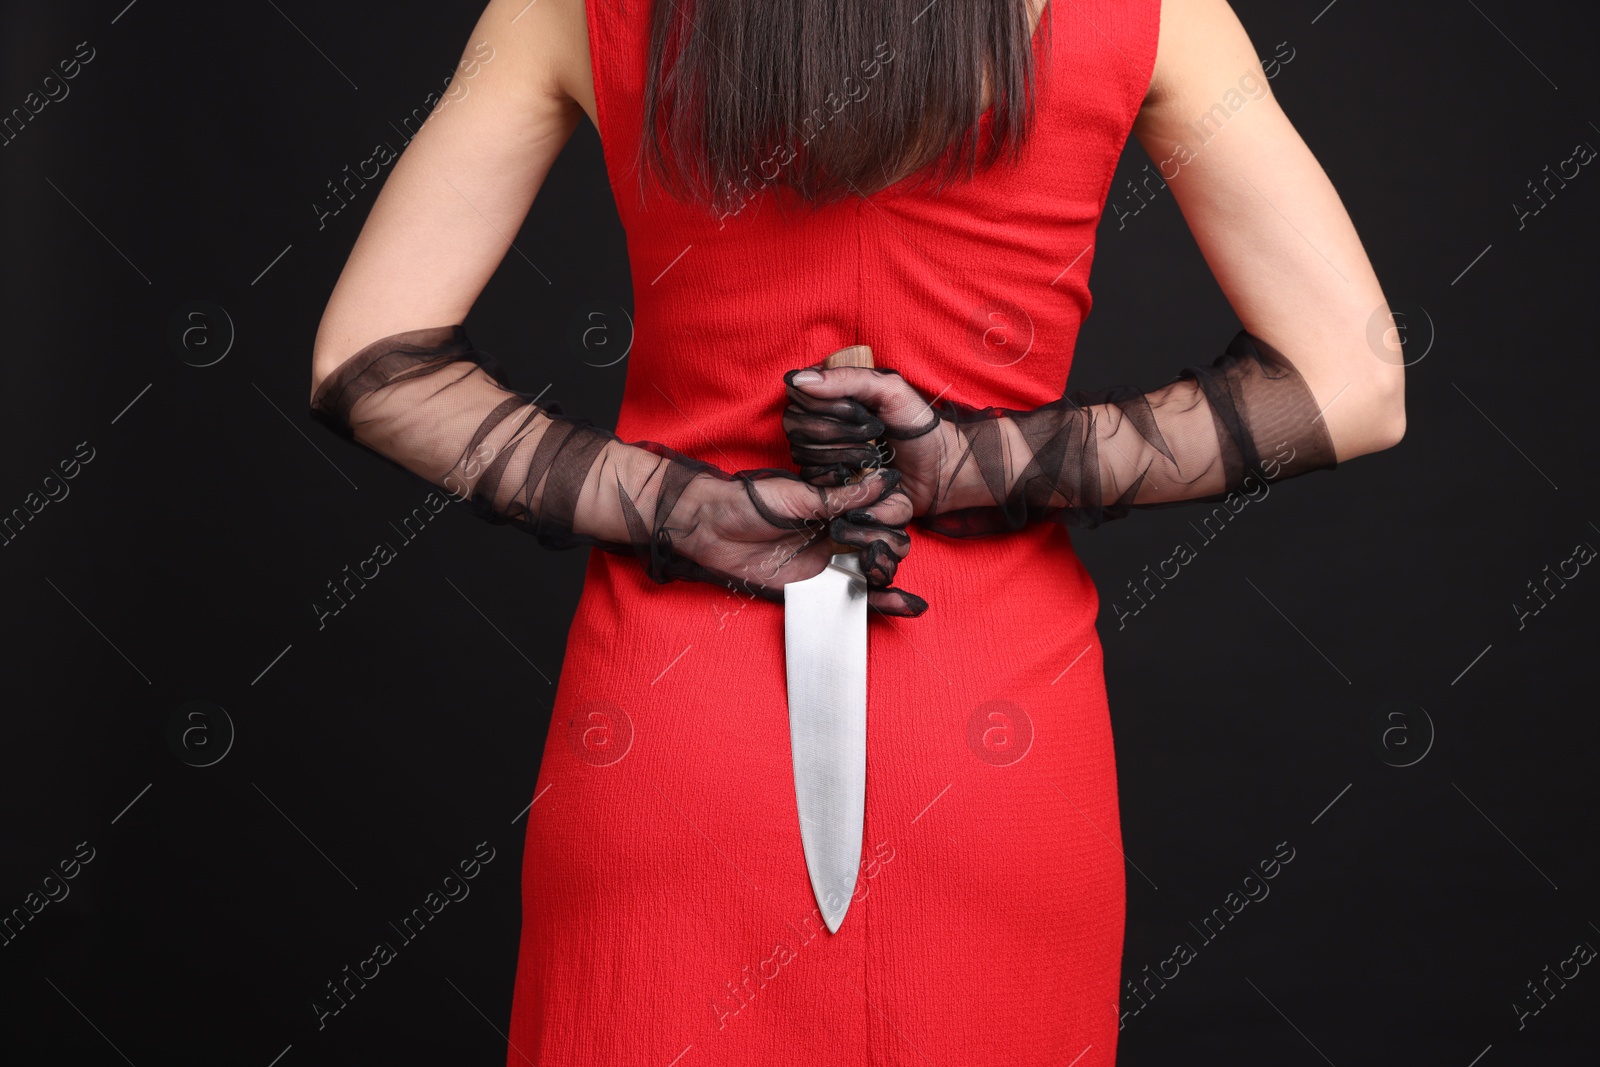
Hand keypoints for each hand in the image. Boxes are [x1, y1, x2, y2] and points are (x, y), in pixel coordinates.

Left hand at [667, 464, 927, 616]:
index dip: (890, 517)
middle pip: (887, 545)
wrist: (711, 527)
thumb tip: (885, 482)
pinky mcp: (818, 588)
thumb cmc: (750, 502)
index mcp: (839, 507)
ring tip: (877, 569)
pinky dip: (884, 604)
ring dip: (888, 572)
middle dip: (888, 547)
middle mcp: (840, 534)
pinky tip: (908, 605)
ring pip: (877, 572)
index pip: (884, 513)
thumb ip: (844, 497)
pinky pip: (856, 599)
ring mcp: (831, 563)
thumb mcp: (800, 496)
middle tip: (868, 549)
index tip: (874, 519)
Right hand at [783, 362, 973, 521]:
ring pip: (802, 453)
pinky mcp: (830, 482)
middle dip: (838, 432)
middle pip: (796, 427)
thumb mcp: (889, 390)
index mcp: (832, 395)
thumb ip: (846, 379)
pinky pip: (813, 480)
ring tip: (874, 455)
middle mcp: (821, 422)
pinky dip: (838, 477)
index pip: (798, 397)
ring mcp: (823, 453)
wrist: (940, 470)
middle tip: (873, 433)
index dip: (826, 407)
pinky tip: (862, 475)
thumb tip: (798, 379)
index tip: (861, 412)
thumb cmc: (917, 425)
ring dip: (843, 454)